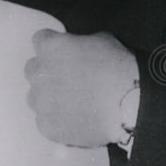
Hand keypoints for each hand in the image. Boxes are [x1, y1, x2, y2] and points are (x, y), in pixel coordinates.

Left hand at [24, 29, 138, 147]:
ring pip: (36, 97)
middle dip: (48, 73)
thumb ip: (79, 43)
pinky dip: (57, 121)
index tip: (65, 55)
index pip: (40, 41)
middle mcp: (38, 73)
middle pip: (34, 70)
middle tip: (70, 81)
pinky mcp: (47, 126)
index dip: (55, 48)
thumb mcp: (101, 40)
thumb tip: (77, 49)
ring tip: (74, 103)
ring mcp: (41, 102)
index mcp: (49, 47)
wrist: (131, 104)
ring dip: (50, 98)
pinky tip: (76, 119)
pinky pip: (45, 121)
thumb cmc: (120, 68)